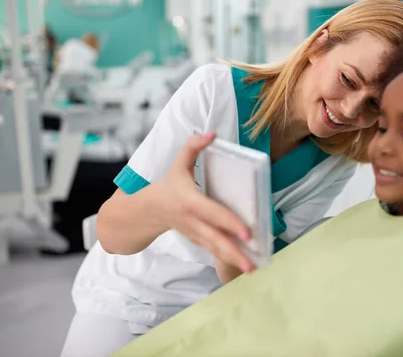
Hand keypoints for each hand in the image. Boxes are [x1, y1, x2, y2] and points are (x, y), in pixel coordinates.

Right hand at [148, 133, 255, 272]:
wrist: (149, 210)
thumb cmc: (169, 185)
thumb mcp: (178, 163)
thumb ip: (193, 146)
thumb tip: (212, 134)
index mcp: (191, 202)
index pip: (213, 214)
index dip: (229, 223)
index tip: (247, 232)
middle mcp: (193, 222)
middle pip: (215, 240)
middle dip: (234, 253)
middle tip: (253, 265)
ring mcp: (195, 235)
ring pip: (216, 250)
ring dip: (234, 261)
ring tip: (253, 269)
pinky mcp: (198, 241)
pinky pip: (214, 252)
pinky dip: (228, 259)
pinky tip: (246, 264)